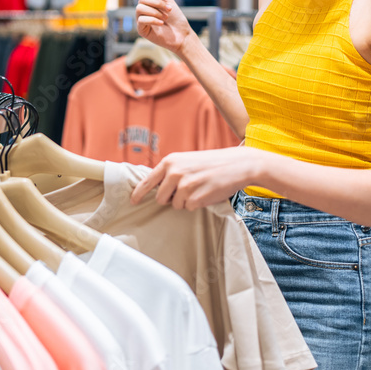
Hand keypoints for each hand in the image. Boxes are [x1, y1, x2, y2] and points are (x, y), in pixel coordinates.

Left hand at [131, 147, 268, 210]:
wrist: (237, 164)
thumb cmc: (212, 163)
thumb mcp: (188, 160)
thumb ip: (171, 171)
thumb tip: (156, 187)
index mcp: (170, 162)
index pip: (148, 181)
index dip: (138, 193)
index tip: (132, 202)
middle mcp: (174, 173)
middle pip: (160, 198)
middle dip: (171, 199)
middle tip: (188, 189)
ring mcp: (185, 186)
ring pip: (175, 205)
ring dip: (186, 201)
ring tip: (200, 188)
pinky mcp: (196, 198)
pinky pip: (189, 208)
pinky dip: (197, 204)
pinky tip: (207, 192)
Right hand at [135, 0, 193, 54]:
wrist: (182, 35)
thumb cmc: (176, 19)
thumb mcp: (168, 1)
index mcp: (149, 1)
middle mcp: (143, 9)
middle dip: (158, 2)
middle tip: (169, 9)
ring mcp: (141, 19)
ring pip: (140, 8)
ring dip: (156, 12)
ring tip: (166, 17)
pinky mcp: (142, 30)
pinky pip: (141, 20)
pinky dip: (153, 20)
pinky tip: (161, 23)